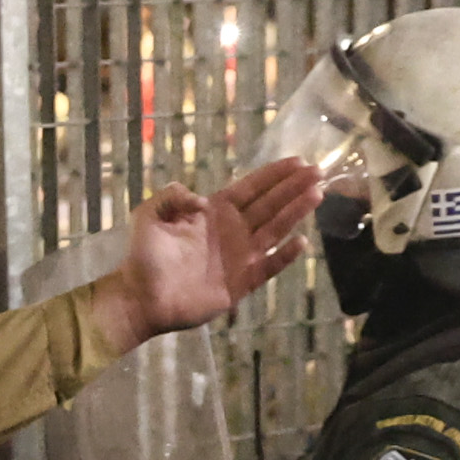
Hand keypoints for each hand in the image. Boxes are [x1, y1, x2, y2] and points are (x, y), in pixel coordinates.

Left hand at [82, 157, 323, 355]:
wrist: (141, 298)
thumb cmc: (144, 256)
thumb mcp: (149, 215)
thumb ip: (171, 197)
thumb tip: (203, 201)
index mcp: (214, 212)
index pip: (251, 188)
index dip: (274, 174)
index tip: (298, 161)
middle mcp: (232, 231)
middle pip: (270, 204)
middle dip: (294, 188)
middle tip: (318, 172)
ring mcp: (239, 257)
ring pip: (274, 230)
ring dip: (295, 213)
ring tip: (317, 195)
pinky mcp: (240, 284)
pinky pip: (268, 268)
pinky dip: (284, 257)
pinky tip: (301, 242)